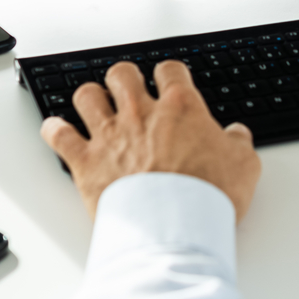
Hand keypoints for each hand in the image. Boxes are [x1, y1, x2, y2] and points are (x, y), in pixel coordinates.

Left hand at [41, 59, 261, 222]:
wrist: (174, 227)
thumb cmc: (207, 197)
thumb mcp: (244, 166)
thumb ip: (238, 143)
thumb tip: (237, 135)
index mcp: (180, 107)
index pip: (169, 70)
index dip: (169, 74)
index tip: (169, 81)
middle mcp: (140, 113)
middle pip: (122, 73)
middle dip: (125, 79)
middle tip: (129, 90)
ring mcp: (110, 135)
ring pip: (87, 95)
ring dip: (90, 98)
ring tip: (96, 106)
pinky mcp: (86, 162)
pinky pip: (59, 135)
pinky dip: (55, 131)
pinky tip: (57, 131)